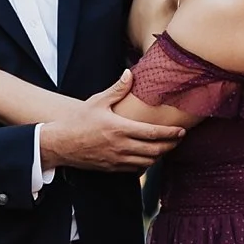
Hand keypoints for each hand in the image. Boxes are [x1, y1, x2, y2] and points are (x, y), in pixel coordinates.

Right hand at [40, 71, 184, 172]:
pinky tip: (147, 156)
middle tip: (178, 139)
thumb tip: (130, 73)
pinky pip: (135, 169)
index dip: (171, 133)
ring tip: (165, 146)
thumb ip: (117, 89)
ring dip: (159, 155)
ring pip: (147, 162)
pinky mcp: (112, 168)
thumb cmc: (78, 120)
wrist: (61, 143)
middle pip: (155, 150)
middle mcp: (121, 147)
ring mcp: (117, 160)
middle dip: (170, 146)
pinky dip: (145, 164)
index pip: (153, 133)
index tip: (181, 130)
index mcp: (120, 128)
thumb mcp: (98, 101)